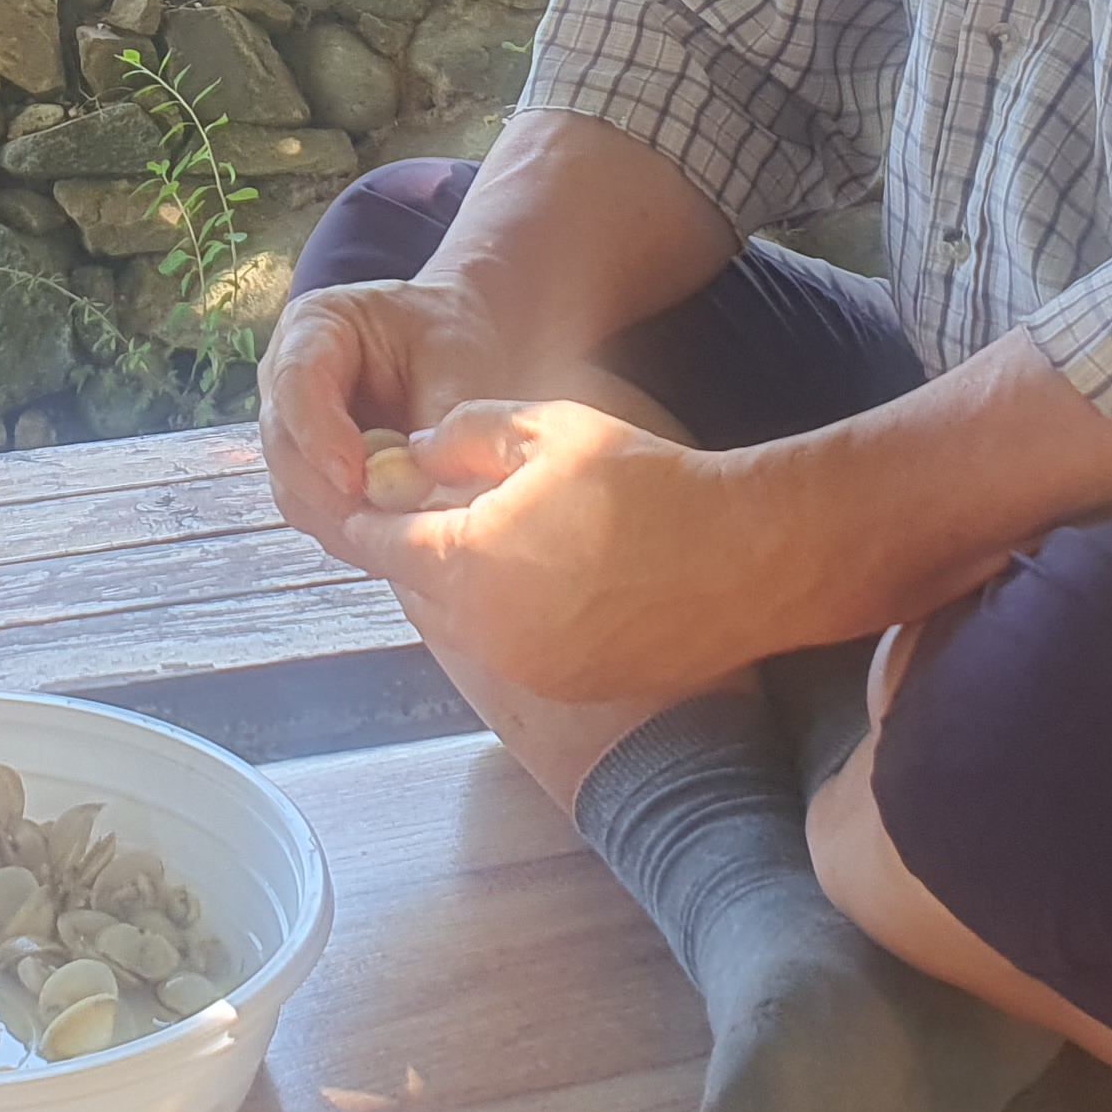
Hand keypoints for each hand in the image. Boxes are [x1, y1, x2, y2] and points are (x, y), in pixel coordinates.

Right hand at [256, 275, 517, 558]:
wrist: (456, 352)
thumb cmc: (453, 343)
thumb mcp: (456, 366)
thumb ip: (438, 422)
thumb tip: (424, 487)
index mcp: (314, 327)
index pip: (297, 381)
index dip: (319, 435)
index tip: (356, 479)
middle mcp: (285, 381)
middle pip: (283, 444)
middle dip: (328, 491)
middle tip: (382, 526)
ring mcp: (291, 431)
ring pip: (292, 490)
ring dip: (341, 521)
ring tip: (399, 538)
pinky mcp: (308, 475)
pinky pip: (317, 515)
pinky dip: (353, 534)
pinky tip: (396, 542)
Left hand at [339, 399, 783, 705]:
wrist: (744, 557)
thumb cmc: (648, 482)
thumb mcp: (548, 428)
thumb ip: (464, 435)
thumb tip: (415, 453)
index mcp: (468, 562)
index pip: (379, 543)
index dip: (367, 513)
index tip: (369, 491)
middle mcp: (485, 629)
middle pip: (413, 587)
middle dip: (414, 546)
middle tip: (434, 503)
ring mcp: (526, 667)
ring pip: (457, 622)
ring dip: (459, 583)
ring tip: (499, 534)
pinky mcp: (565, 683)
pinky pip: (506, 648)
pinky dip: (505, 615)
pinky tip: (547, 574)